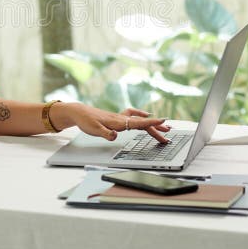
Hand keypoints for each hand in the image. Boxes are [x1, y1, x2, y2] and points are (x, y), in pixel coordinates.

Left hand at [51, 103, 169, 142]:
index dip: (151, 123)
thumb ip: (105, 133)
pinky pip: (133, 116)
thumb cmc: (86, 121)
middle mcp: (121, 118)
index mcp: (118, 122)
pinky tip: (146, 115)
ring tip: (164, 128)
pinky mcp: (117, 117)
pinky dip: (141, 116)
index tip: (163, 121)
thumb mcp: (93, 130)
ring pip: (140, 120)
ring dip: (152, 124)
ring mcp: (120, 117)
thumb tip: (114, 136)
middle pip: (142, 123)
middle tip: (168, 135)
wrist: (79, 112)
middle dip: (156, 128)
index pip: (138, 123)